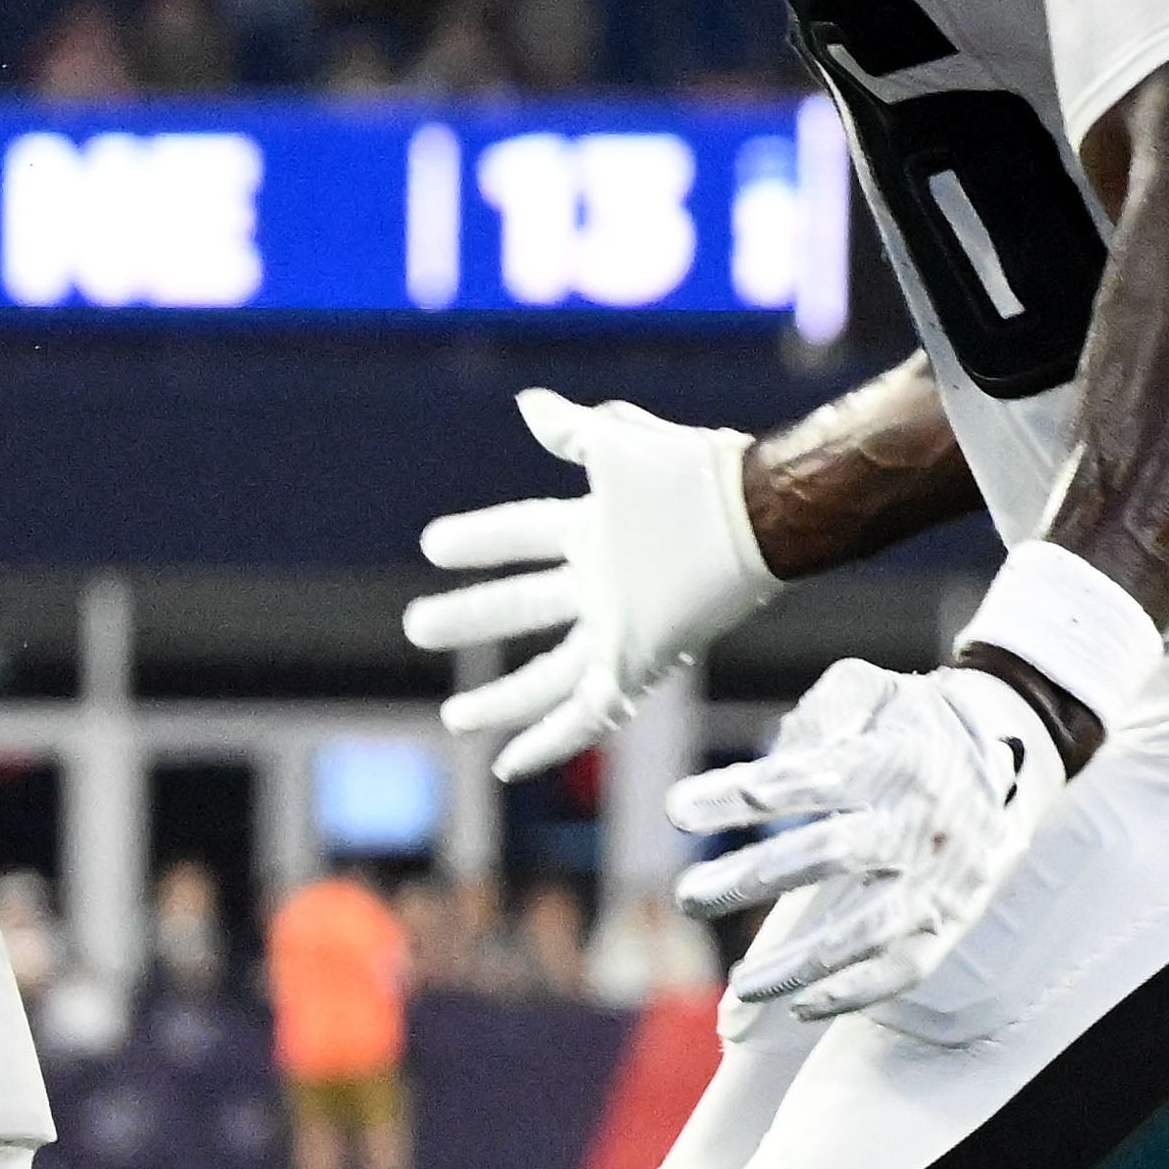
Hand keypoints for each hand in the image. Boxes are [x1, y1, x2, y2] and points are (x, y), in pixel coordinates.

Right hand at [406, 386, 781, 780]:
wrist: (754, 515)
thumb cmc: (695, 475)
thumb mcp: (622, 444)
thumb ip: (573, 431)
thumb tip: (527, 405)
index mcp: (595, 531)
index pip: (522, 534)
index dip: (480, 539)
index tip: (432, 546)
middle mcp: (603, 585)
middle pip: (522, 608)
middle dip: (469, 617)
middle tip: (415, 626)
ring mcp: (620, 628)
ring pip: (547, 674)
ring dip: (500, 698)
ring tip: (454, 717)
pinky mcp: (639, 664)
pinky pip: (588, 715)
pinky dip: (551, 741)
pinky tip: (512, 763)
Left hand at [673, 659, 1075, 1025]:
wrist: (1012, 748)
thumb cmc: (912, 721)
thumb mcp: (872, 688)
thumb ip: (823, 711)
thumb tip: (768, 768)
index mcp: (897, 758)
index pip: (809, 779)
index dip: (742, 795)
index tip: (678, 810)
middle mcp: (922, 821)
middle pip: (829, 854)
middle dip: (751, 879)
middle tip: (688, 897)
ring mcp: (942, 877)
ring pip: (868, 929)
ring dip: (799, 961)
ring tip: (739, 983)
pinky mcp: (954, 917)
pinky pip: (907, 967)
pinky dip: (855, 993)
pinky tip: (800, 1006)